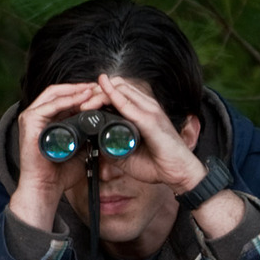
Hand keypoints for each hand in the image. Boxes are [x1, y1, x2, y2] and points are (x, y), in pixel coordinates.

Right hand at [10, 82, 104, 232]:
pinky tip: (82, 98)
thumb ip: (89, 139)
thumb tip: (107, 132)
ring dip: (76, 91)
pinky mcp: (29, 121)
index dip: (83, 94)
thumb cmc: (60, 173)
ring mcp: (31, 116)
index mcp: (47, 120)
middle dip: (81, 88)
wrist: (45, 188)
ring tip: (94, 90)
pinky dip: (67, 100)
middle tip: (100, 88)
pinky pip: (50, 105)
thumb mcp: (80, 151)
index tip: (102, 93)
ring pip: (55, 94)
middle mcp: (37, 115)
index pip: (65, 98)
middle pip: (60, 92)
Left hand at [87, 73, 205, 195]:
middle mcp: (147, 107)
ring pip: (121, 90)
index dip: (100, 94)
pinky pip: (129, 105)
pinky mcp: (152, 121)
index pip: (119, 92)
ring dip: (100, 94)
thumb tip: (94, 146)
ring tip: (85, 103)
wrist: (180, 173)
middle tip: (80, 104)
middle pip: (118, 86)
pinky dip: (114, 97)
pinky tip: (102, 93)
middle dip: (96, 91)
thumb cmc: (159, 163)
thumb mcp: (128, 155)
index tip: (83, 104)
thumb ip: (112, 147)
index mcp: (142, 112)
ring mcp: (151, 111)